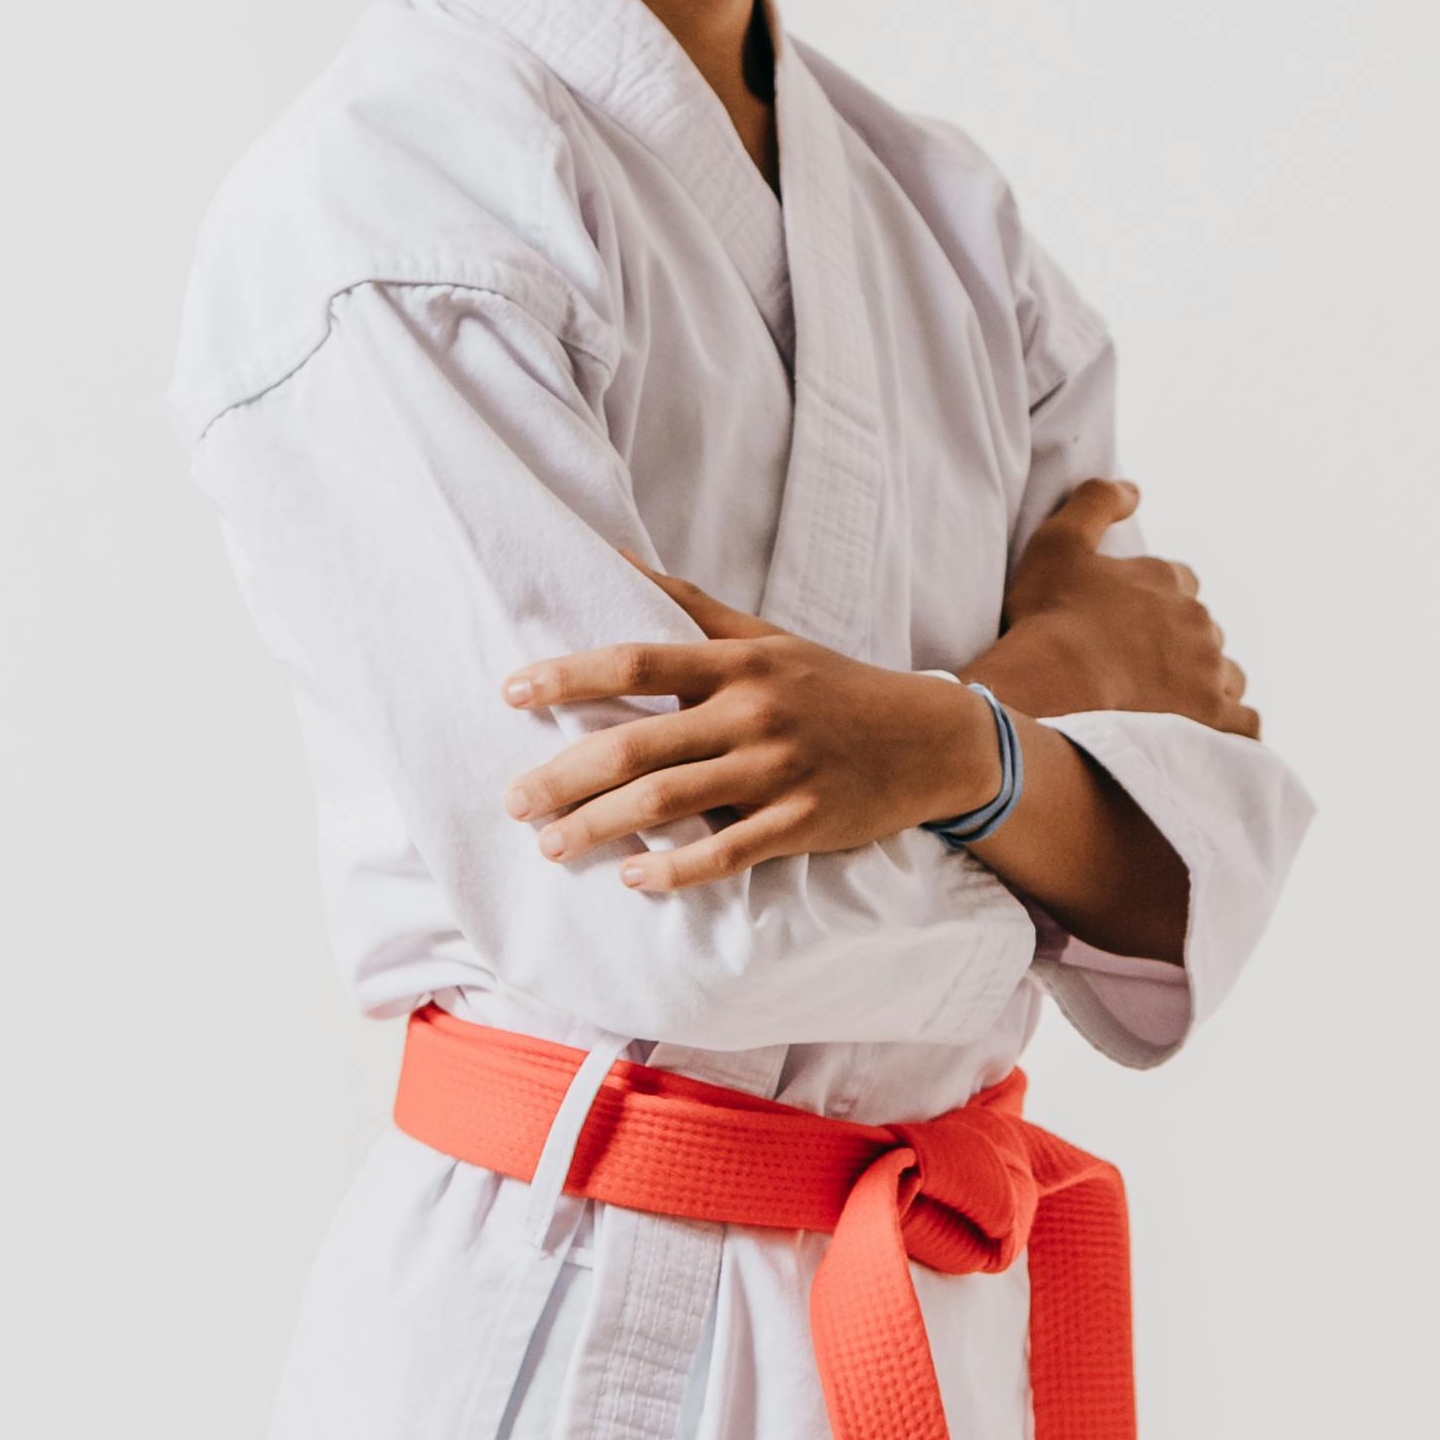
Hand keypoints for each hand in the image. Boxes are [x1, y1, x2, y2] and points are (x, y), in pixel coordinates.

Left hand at [502, 589, 998, 894]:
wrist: (929, 738)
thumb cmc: (830, 684)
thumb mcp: (763, 636)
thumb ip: (685, 604)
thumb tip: (608, 558)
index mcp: (738, 663)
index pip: (636, 660)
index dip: (567, 676)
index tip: (510, 693)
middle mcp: (754, 712)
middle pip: (636, 745)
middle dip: (564, 777)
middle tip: (515, 802)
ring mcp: (779, 771)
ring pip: (670, 802)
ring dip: (601, 829)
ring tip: (552, 847)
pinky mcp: (804, 823)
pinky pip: (727, 852)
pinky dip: (675, 870)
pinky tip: (634, 881)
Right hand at [982, 477, 1259, 740]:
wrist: (1051, 691)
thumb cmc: (1048, 620)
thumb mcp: (1057, 543)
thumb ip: (1095, 503)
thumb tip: (1134, 489)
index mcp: (1167, 581)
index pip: (1179, 583)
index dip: (1154, 603)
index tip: (1127, 625)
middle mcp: (1198, 624)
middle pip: (1202, 633)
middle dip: (1179, 648)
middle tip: (1137, 672)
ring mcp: (1210, 676)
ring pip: (1226, 678)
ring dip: (1207, 688)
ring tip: (1169, 710)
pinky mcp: (1214, 724)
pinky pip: (1243, 728)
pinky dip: (1231, 732)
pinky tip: (1208, 740)